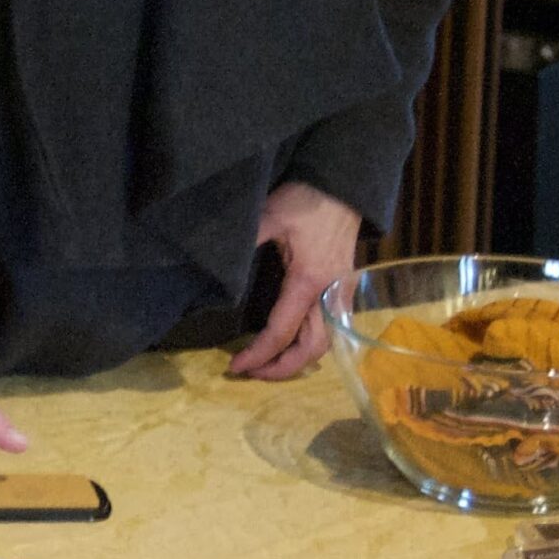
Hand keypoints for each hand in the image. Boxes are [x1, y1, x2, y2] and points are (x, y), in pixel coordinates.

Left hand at [229, 181, 361, 379]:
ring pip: (325, 343)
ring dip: (298, 360)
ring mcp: (339, 294)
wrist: (343, 186)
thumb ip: (244, 241)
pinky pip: (331, 329)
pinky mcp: (343, 289)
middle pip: (311, 350)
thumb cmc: (305, 200)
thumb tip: (215, 264)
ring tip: (269, 365)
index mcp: (308, 282)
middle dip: (281, 368)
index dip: (258, 354)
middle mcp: (329, 295)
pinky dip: (311, 345)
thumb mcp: (269, 216)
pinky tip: (292, 344)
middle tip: (251, 373)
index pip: (281, 332)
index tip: (235, 366)